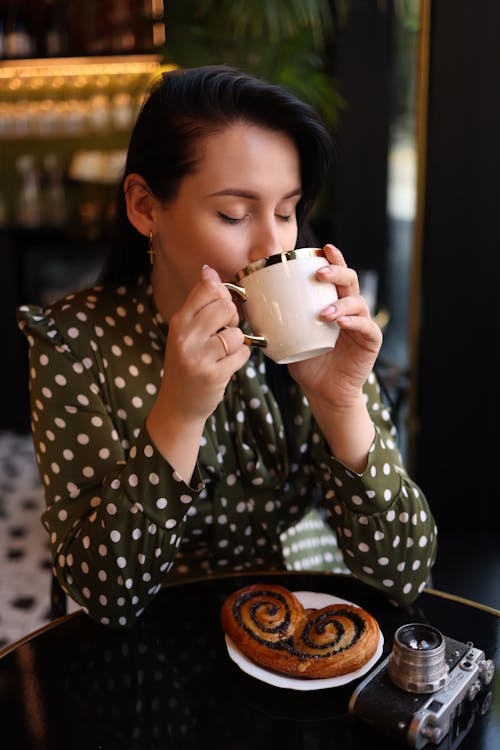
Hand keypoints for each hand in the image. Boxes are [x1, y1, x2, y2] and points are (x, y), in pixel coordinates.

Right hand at [156, 265, 249, 422]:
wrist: (177, 405)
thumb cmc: (186, 363)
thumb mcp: (184, 331)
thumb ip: (199, 303)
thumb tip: (209, 271)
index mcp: (178, 321)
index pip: (207, 289)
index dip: (223, 296)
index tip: (220, 309)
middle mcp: (185, 337)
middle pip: (226, 307)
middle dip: (233, 320)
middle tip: (224, 333)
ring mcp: (198, 357)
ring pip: (237, 333)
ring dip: (237, 344)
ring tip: (222, 354)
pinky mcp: (213, 375)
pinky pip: (242, 355)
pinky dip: (240, 360)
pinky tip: (226, 366)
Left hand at [288, 244, 382, 409]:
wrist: (322, 391)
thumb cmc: (305, 361)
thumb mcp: (286, 336)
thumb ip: (273, 319)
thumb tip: (245, 303)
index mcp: (331, 301)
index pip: (334, 274)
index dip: (332, 259)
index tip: (321, 249)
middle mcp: (349, 308)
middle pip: (349, 280)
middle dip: (336, 272)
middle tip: (319, 273)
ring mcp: (362, 323)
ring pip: (358, 302)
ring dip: (340, 303)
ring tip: (323, 312)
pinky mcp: (370, 341)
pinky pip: (366, 327)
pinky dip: (353, 322)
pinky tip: (340, 323)